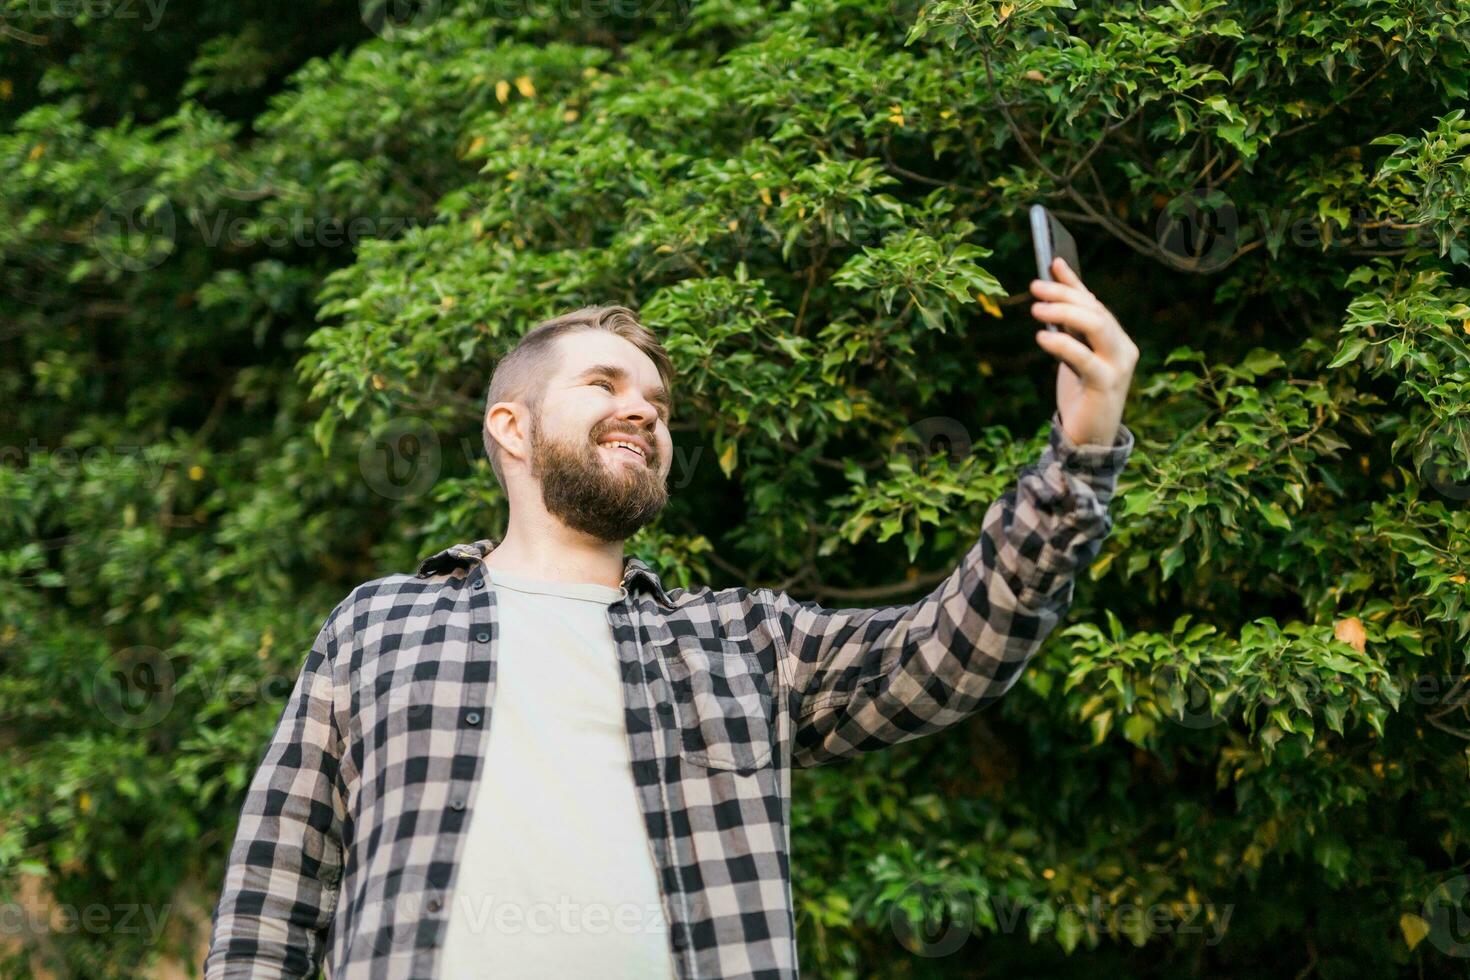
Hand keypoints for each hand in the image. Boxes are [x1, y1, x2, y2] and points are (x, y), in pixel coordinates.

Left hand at [1029, 257, 1138, 447]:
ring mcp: (1119, 366)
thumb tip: (1054, 295)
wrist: (1089, 439)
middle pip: (1096, 311)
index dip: (1073, 283)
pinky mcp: (1106, 385)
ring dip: (1065, 312)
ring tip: (1036, 309)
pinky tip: (1042, 337)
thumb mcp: (1074, 356)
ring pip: (1096, 326)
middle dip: (1065, 295)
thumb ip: (1069, 329)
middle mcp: (1124, 349)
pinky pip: (1084, 358)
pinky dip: (1063, 344)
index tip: (1053, 263)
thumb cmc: (1080, 395)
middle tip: (1035, 288)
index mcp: (1118, 340)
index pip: (1095, 304)